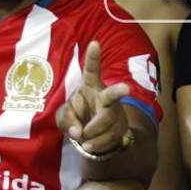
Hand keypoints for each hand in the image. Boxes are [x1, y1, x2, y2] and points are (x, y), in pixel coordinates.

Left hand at [55, 41, 131, 155]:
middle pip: (112, 95)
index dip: (93, 57)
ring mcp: (116, 113)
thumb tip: (78, 132)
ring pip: (107, 122)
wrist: (93, 138)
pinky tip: (89, 146)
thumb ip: (66, 120)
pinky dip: (96, 145)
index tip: (94, 43)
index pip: (92, 70)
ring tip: (83, 139)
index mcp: (90, 87)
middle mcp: (105, 97)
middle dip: (118, 91)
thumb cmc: (77, 118)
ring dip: (92, 133)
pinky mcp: (122, 128)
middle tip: (126, 89)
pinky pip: (110, 138)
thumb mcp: (64, 117)